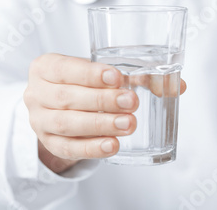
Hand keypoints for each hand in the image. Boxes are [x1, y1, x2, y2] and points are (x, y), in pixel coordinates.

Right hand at [24, 53, 185, 172]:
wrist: (60, 108)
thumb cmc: (86, 84)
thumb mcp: (102, 74)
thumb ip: (139, 75)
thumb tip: (180, 85)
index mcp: (46, 67)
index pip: (65, 68)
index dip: (90, 74)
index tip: (117, 77)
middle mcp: (36, 93)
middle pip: (68, 98)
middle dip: (102, 101)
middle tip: (132, 103)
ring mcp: (39, 120)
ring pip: (68, 124)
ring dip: (100, 124)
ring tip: (129, 124)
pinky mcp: (48, 143)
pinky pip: (68, 148)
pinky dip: (91, 148)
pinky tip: (113, 145)